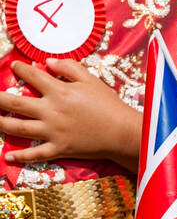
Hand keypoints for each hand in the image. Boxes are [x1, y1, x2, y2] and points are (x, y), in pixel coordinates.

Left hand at [0, 59, 141, 169]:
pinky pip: (36, 154)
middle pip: (15, 103)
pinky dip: (21, 156)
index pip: (32, 75)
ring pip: (19, 128)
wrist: (122, 134)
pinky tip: (8, 155)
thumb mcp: (90, 79)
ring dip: (1, 123)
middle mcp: (51, 111)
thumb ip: (68, 68)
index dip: (20, 69)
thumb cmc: (108, 105)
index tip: (15, 67)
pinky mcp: (60, 149)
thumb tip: (48, 63)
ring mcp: (53, 132)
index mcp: (58, 91)